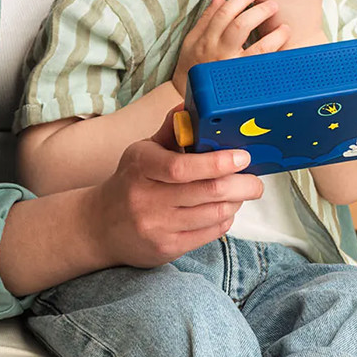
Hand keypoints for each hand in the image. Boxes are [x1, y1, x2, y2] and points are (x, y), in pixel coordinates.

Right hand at [89, 108, 262, 266]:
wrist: (100, 225)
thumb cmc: (130, 182)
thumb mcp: (142, 153)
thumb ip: (170, 133)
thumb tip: (191, 108)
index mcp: (141, 167)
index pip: (181, 167)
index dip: (217, 162)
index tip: (242, 157)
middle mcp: (146, 198)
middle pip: (207, 191)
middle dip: (241, 185)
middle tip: (255, 181)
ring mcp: (156, 226)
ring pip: (213, 213)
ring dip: (235, 202)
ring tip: (239, 194)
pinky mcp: (166, 248)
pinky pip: (209, 233)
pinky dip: (224, 219)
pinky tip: (223, 210)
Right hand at [172, 0, 289, 94]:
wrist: (188, 94)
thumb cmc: (191, 64)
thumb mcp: (193, 38)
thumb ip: (207, 17)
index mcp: (207, 39)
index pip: (224, 14)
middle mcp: (220, 53)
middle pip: (242, 26)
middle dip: (259, 11)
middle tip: (272, 4)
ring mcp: (233, 68)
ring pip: (258, 48)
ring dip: (274, 35)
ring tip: (284, 27)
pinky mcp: (244, 80)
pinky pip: (263, 67)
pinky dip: (275, 57)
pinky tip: (284, 50)